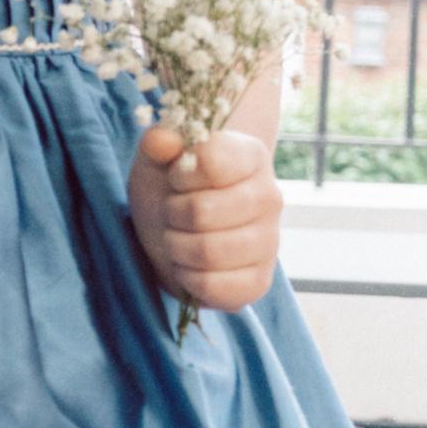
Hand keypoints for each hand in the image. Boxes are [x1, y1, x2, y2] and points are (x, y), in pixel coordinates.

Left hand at [129, 125, 282, 319]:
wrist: (176, 228)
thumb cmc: (171, 186)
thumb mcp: (158, 157)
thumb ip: (157, 142)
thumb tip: (163, 140)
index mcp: (250, 156)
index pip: (211, 162)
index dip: (180, 172)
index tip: (176, 177)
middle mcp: (269, 197)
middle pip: (202, 212)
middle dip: (172, 213)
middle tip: (173, 211)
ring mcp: (269, 242)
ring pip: (207, 251)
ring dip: (177, 246)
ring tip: (180, 235)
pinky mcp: (259, 281)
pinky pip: (214, 287)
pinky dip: (188, 278)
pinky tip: (190, 264)